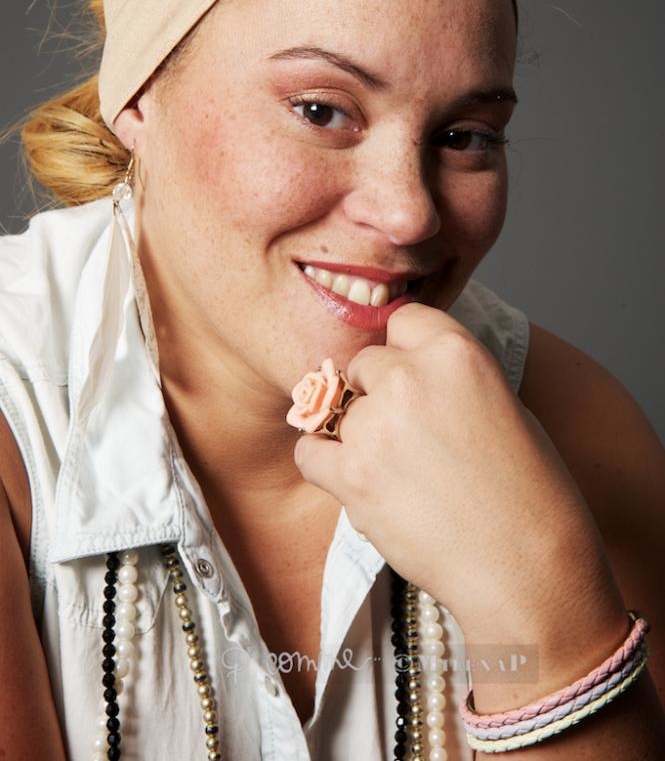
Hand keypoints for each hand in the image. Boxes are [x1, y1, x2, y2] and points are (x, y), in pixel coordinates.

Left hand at [294, 303, 621, 647]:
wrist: (528, 569)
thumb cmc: (529, 493)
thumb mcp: (502, 404)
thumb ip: (448, 378)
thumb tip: (407, 370)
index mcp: (457, 351)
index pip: (402, 320)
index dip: (403, 351)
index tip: (408, 375)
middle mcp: (411, 377)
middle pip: (364, 363)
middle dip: (377, 393)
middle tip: (406, 436)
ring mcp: (376, 424)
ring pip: (334, 407)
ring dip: (354, 432)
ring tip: (393, 471)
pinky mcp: (352, 474)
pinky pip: (309, 451)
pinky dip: (325, 465)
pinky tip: (358, 483)